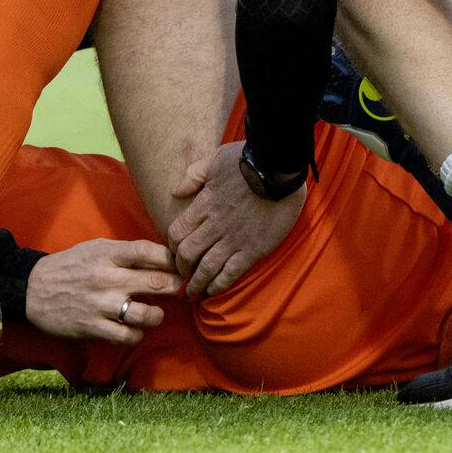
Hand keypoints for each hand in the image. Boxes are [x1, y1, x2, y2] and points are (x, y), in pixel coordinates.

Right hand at [24, 239, 182, 344]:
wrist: (32, 289)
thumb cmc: (70, 266)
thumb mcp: (96, 248)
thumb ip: (126, 252)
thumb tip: (163, 257)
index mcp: (107, 254)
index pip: (149, 252)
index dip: (171, 259)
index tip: (179, 264)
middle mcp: (106, 278)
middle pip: (156, 282)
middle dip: (176, 286)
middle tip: (180, 289)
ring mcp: (100, 304)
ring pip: (146, 314)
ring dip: (157, 315)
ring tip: (155, 313)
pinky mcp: (92, 327)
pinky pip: (127, 336)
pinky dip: (136, 334)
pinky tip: (134, 329)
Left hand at [168, 141, 304, 298]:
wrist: (279, 167)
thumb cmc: (248, 160)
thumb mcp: (215, 160)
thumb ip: (193, 176)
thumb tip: (175, 192)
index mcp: (204, 204)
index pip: (176, 233)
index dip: (172, 246)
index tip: (176, 252)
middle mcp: (214, 225)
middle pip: (187, 254)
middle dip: (181, 268)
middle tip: (182, 276)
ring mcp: (233, 239)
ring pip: (206, 268)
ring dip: (197, 283)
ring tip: (194, 293)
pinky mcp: (253, 249)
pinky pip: (231, 273)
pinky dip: (219, 285)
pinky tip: (214, 291)